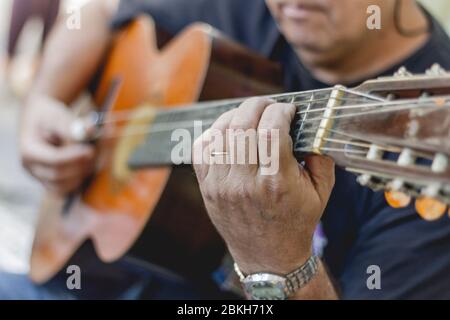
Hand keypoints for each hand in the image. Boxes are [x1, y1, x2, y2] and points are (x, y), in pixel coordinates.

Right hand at [20, 95, 94, 194]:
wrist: (42, 121)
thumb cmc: (49, 116)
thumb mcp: (57, 116)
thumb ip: (72, 125)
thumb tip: (91, 130)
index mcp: (28, 151)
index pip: (54, 160)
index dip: (74, 157)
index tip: (90, 150)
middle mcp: (32, 169)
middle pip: (59, 177)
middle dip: (80, 166)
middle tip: (94, 151)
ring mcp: (42, 178)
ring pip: (66, 186)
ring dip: (83, 173)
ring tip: (91, 155)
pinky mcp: (53, 183)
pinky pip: (69, 189)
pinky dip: (81, 178)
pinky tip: (88, 163)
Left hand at [193, 98, 334, 274]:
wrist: (268, 256)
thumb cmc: (295, 222)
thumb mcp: (320, 192)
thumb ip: (321, 155)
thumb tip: (312, 124)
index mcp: (275, 182)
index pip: (271, 129)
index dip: (281, 110)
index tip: (288, 110)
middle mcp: (244, 182)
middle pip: (242, 125)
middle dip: (257, 105)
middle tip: (269, 106)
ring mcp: (220, 184)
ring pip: (220, 132)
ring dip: (236, 115)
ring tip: (250, 117)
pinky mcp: (207, 187)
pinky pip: (201, 148)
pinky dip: (214, 133)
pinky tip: (229, 134)